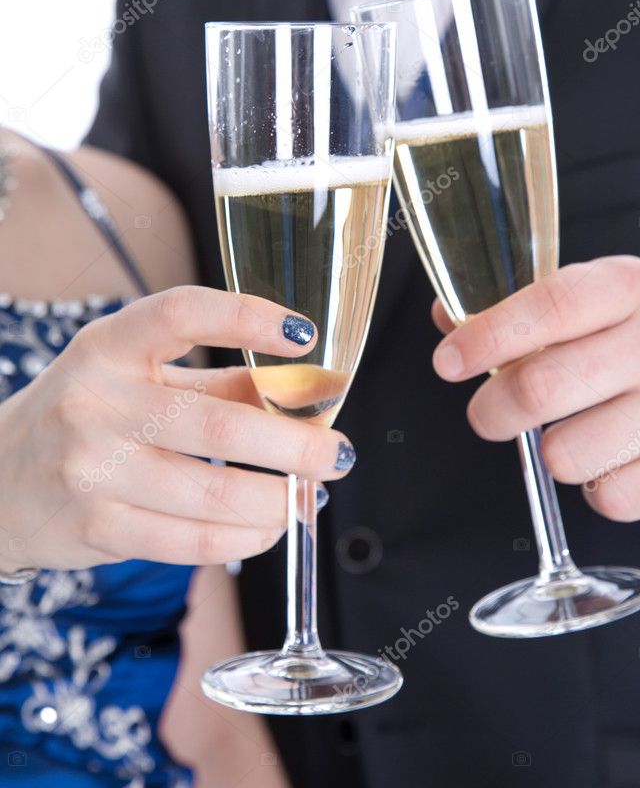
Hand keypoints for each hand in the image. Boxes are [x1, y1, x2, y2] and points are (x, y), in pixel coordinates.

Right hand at [0, 287, 352, 572]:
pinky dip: (245, 538)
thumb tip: (306, 390)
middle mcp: (97, 403)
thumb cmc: (86, 415)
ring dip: (278, 501)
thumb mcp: (137, 376)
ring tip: (306, 496)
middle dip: (296, 446)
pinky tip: (267, 527)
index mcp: (109, 347)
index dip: (248, 317)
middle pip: (220, 427)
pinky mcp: (98, 528)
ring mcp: (93, 470)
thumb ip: (216, 379)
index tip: (305, 334)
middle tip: (337, 453)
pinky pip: (191, 542)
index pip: (182, 314)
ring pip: (214, 495)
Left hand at [431, 256, 639, 521]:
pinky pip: (610, 498)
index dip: (486, 338)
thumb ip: (524, 303)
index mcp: (631, 288)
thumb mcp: (603, 294)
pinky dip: (596, 487)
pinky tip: (611, 458)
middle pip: (540, 388)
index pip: (548, 308)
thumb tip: (448, 318)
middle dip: (492, 409)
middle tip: (489, 413)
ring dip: (549, 452)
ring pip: (566, 455)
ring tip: (570, 432)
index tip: (448, 361)